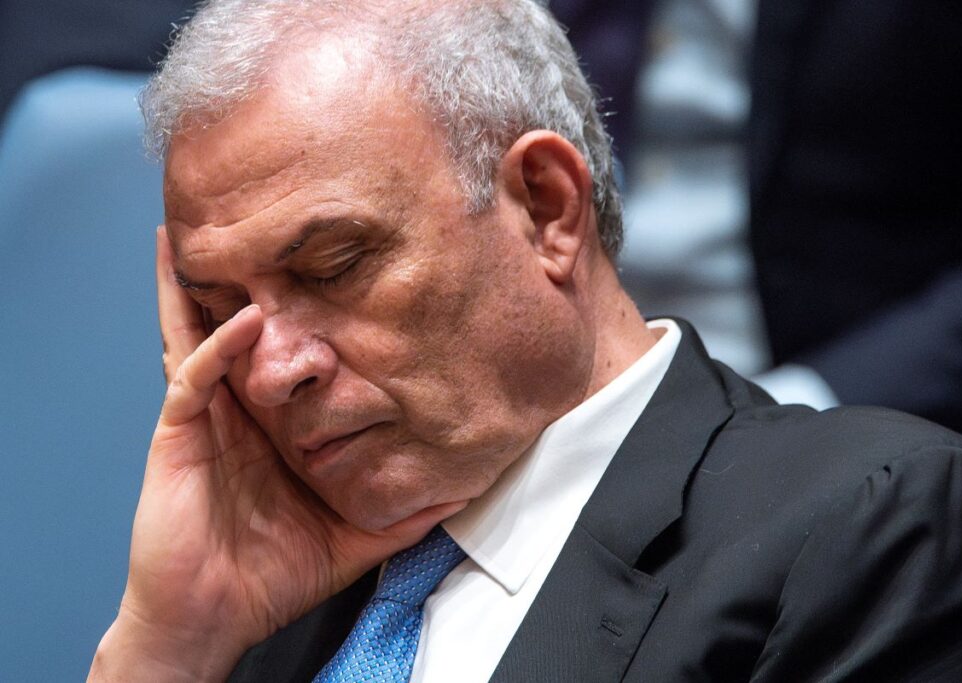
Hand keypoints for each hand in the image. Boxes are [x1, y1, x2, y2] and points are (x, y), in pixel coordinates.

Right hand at [89, 228, 460, 681]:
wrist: (212, 618)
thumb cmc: (272, 574)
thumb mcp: (354, 534)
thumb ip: (404, 509)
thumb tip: (462, 489)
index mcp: (273, 424)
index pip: (287, 356)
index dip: (304, 316)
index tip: (339, 275)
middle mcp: (238, 409)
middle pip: (236, 328)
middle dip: (246, 278)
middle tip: (266, 224)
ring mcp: (206, 415)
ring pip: (202, 334)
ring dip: (208, 286)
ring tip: (217, 232)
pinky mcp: (179, 434)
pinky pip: (195, 377)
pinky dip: (218, 345)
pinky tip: (245, 318)